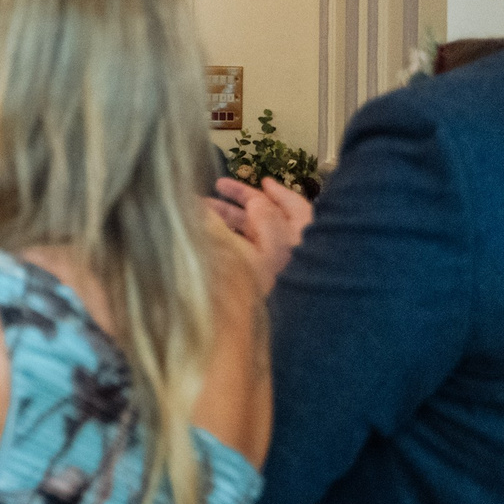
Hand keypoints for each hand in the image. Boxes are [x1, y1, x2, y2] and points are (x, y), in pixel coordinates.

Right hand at [209, 177, 313, 294]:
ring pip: (251, 234)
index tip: (260, 179)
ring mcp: (273, 265)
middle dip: (242, 201)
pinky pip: (241, 251)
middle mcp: (290, 248)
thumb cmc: (287, 283)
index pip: (294, 205)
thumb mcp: (277, 246)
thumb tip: (257, 200)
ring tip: (200, 208)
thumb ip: (267, 220)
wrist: (293, 324)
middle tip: (215, 186)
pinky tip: (206, 233)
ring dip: (227, 219)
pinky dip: (226, 238)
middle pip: (267, 217)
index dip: (277, 191)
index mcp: (303, 236)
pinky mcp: (257, 279)